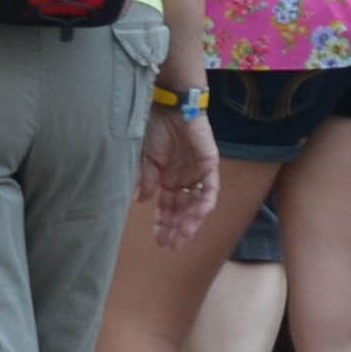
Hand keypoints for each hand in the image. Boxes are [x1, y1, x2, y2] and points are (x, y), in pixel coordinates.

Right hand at [141, 104, 219, 247]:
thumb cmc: (155, 128)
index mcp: (167, 179)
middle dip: (176, 228)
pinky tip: (196, 216)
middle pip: (182, 210)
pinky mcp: (210, 165)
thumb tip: (141, 201)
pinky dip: (204, 203)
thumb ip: (146, 179)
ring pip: (197, 204)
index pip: (167, 207)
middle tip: (170, 244)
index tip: (158, 239)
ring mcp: (198, 174)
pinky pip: (210, 189)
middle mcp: (184, 180)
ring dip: (190, 221)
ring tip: (182, 235)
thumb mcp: (146, 158)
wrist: (170, 107)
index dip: (163, 223)